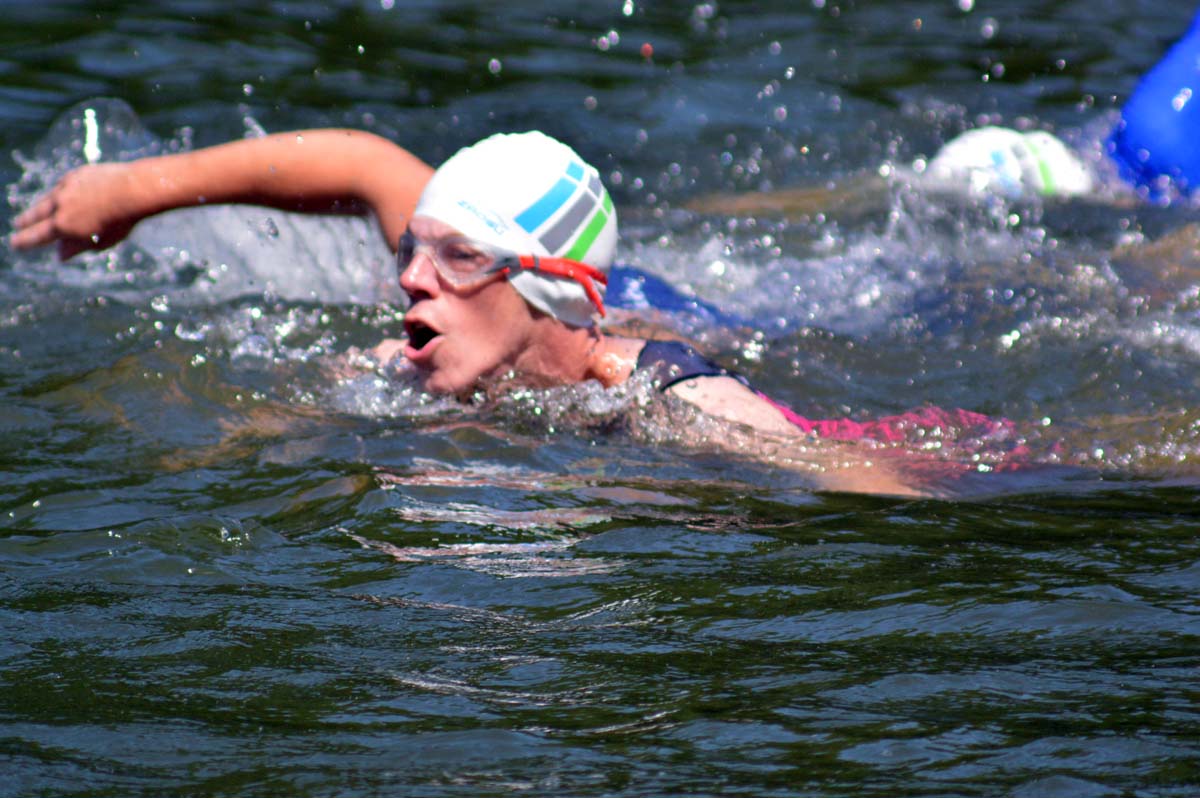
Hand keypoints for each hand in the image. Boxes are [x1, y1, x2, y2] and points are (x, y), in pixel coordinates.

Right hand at [10, 163, 139, 259]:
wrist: (133, 190)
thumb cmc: (120, 221)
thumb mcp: (100, 242)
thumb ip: (76, 247)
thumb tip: (59, 254)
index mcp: (63, 226)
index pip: (37, 236)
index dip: (24, 241)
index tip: (15, 243)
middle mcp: (60, 205)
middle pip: (37, 214)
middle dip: (26, 221)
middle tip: (18, 225)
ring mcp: (67, 187)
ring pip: (49, 198)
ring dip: (41, 206)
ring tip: (37, 211)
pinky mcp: (77, 174)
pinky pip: (65, 186)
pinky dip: (61, 192)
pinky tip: (62, 194)